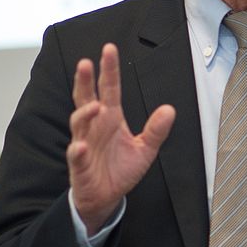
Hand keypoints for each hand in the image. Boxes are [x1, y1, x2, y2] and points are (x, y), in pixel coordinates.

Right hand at [68, 43, 175, 233]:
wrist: (106, 197)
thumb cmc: (121, 169)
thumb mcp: (145, 149)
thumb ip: (156, 130)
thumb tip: (169, 110)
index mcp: (111, 118)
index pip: (110, 89)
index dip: (110, 70)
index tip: (109, 49)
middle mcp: (95, 126)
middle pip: (87, 98)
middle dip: (86, 81)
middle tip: (86, 63)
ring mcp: (85, 143)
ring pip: (79, 123)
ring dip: (84, 113)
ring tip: (94, 106)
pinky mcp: (79, 164)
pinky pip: (76, 155)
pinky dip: (78, 150)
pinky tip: (82, 146)